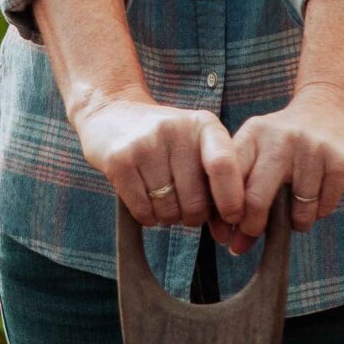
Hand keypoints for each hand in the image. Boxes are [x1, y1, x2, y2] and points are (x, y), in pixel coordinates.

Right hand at [65, 88, 244, 231]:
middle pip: (195, 200)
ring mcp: (145, 143)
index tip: (232, 218)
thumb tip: (227, 230)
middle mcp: (175, 130)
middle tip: (186, 208)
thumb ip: (217, 178)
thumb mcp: (196, 143)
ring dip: (169, 217)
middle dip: (194, 216)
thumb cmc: (166, 140)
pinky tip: (146, 200)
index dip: (231, 199)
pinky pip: (143, 211)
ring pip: (169, 210)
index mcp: (203, 124)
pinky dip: (148, 217)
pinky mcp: (119, 160)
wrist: (112, 114)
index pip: (223, 165)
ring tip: (164, 198)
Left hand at [214, 77, 343, 250]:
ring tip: (296, 211)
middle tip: (252, 233)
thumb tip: (231, 238)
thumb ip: (242, 180)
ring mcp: (313, 150)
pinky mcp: (341, 161)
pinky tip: (318, 197)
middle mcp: (281, 139)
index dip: (225, 210)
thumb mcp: (260, 142)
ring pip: (298, 212)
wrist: (336, 102)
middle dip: (252, 226)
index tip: (229, 224)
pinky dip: (319, 212)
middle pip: (256, 199)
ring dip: (295, 222)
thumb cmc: (289, 135)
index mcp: (254, 134)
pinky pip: (324, 208)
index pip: (229, 179)